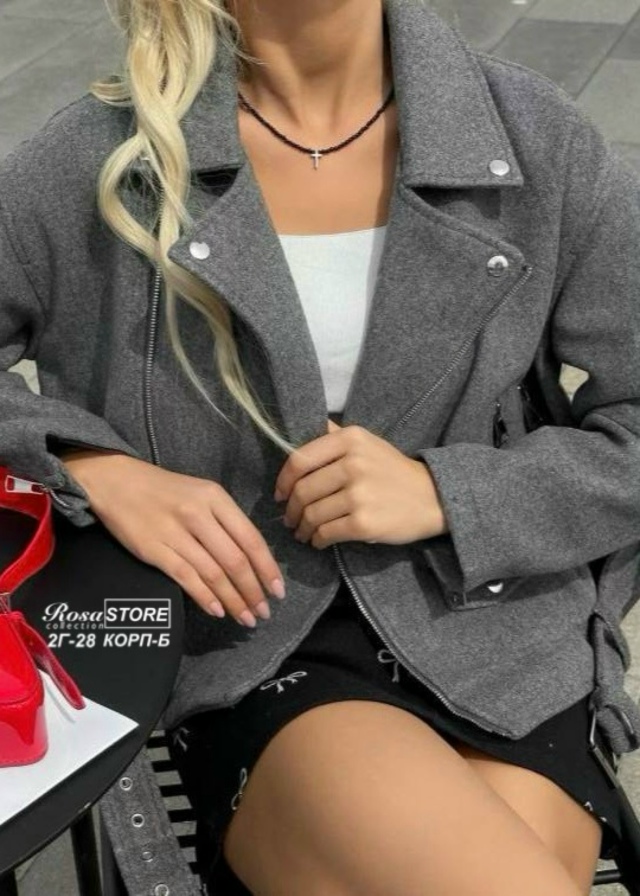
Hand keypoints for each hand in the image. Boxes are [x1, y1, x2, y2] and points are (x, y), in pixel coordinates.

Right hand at [60, 451, 284, 626]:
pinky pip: (186, 577)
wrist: (115, 481)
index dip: (267, 568)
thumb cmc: (164, 490)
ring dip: (233, 599)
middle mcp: (198, 514)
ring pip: (213, 573)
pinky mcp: (153, 549)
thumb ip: (225, 522)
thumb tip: (252, 561)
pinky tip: (217, 610)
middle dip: (253, 591)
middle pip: (235, 560)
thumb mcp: (201, 493)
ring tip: (245, 617)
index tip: (278, 591)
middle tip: (263, 613)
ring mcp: (174, 532)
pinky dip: (205, 596)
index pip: (251, 538)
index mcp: (215, 498)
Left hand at [274, 421, 447, 548]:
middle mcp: (354, 463)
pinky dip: (317, 540)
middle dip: (291, 510)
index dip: (283, 480)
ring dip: (302, 528)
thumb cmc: (393, 471)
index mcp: (351, 439)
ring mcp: (359, 494)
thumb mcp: (367, 442)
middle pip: (303, 491)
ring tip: (303, 532)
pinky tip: (319, 540)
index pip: (299, 460)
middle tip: (289, 519)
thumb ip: (334, 436)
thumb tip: (294, 434)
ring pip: (312, 514)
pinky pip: (326, 533)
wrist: (433, 498)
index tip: (280, 493)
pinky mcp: (364, 523)